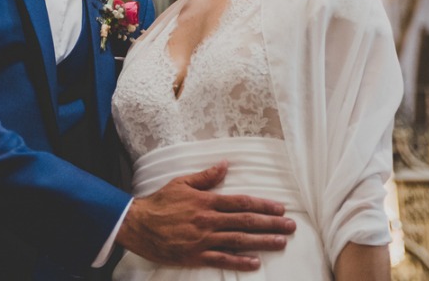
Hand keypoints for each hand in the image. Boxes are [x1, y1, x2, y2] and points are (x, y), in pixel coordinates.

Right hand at [116, 161, 295, 271]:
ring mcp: (203, 240)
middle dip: (270, 224)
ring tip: (281, 243)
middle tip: (290, 227)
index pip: (241, 203)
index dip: (262, 206)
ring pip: (238, 241)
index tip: (280, 208)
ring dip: (262, 242)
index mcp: (206, 201)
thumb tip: (225, 165)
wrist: (138, 225)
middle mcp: (208, 221)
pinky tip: (255, 263)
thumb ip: (205, 177)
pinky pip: (222, 259)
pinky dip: (240, 261)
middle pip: (245, 222)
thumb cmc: (160, 202)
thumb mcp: (182, 182)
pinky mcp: (196, 256)